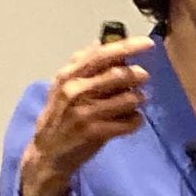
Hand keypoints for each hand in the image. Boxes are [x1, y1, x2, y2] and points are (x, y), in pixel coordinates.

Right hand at [20, 36, 152, 195]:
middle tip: (144, 77)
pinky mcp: (95, 132)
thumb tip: (101, 42)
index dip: (127, 47)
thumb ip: (82, 64)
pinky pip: (128, 122)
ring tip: (136, 101)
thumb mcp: (63, 86)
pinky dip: (136, 120)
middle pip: (117, 75)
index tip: (147, 43)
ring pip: (127, 99)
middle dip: (137, 75)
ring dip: (138, 99)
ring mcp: (85, 113)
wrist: (48, 153)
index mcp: (68, 75)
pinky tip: (132, 121)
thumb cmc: (60, 116)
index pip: (101, 55)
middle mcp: (75, 91)